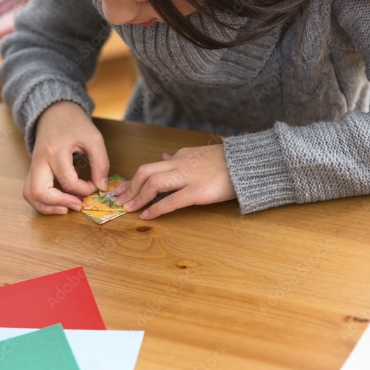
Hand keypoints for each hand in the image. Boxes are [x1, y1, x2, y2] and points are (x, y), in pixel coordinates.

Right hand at [24, 101, 109, 213]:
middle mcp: (40, 160)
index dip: (84, 190)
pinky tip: (57, 203)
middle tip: (78, 205)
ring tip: (65, 209)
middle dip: (60, 204)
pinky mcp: (32, 169)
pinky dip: (41, 202)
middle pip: (40, 192)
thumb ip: (101, 163)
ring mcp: (32, 165)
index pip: (68, 182)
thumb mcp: (94, 138)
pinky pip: (30, 191)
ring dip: (47, 207)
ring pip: (30, 195)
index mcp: (56, 151)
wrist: (55, 111)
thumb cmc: (75, 123)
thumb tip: (102, 187)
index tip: (94, 186)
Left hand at [115, 144, 235, 218]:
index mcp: (181, 156)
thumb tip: (163, 158)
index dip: (134, 179)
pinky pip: (171, 200)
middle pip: (145, 172)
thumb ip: (179, 157)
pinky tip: (147, 216)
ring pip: (154, 183)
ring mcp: (189, 177)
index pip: (151, 167)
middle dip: (130, 187)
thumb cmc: (226, 162)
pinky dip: (156, 209)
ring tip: (129, 208)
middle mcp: (180, 164)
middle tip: (119, 200)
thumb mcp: (199, 154)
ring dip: (138, 197)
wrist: (249, 163)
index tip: (122, 189)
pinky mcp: (198, 191)